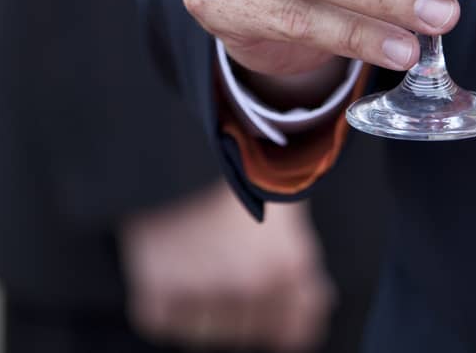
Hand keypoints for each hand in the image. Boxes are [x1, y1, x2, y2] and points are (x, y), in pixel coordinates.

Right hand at [119, 180, 333, 350]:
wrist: (176, 143)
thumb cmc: (233, 169)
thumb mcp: (283, 207)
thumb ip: (301, 262)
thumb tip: (319, 303)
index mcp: (290, 265)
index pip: (297, 331)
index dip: (279, 317)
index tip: (262, 302)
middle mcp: (253, 285)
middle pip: (248, 332)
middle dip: (236, 308)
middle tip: (217, 266)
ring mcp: (204, 291)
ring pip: (206, 332)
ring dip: (198, 308)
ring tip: (191, 262)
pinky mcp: (157, 292)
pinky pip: (163, 322)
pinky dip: (161, 303)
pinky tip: (166, 266)